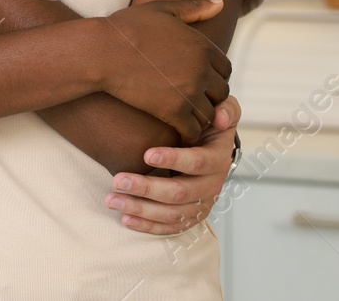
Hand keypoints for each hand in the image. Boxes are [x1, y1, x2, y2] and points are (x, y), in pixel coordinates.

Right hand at [92, 0, 230, 141]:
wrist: (102, 51)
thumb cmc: (127, 27)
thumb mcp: (162, 10)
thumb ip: (194, 8)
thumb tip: (220, 2)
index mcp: (202, 46)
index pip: (225, 69)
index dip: (213, 76)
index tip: (197, 81)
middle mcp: (201, 69)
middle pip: (221, 93)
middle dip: (209, 97)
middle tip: (191, 100)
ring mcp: (189, 92)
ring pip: (209, 114)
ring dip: (199, 117)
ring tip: (183, 116)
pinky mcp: (173, 111)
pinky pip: (193, 130)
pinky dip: (187, 133)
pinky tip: (175, 128)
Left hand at [106, 95, 240, 234]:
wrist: (213, 149)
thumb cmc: (210, 126)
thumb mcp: (224, 111)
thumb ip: (226, 109)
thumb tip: (219, 117)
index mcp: (218, 159)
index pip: (197, 162)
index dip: (174, 159)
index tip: (146, 155)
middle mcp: (212, 185)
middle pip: (179, 192)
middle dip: (147, 188)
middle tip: (117, 180)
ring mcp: (201, 204)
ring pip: (172, 214)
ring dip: (140, 209)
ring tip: (112, 200)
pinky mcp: (191, 217)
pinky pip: (170, 228)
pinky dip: (148, 226)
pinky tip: (125, 219)